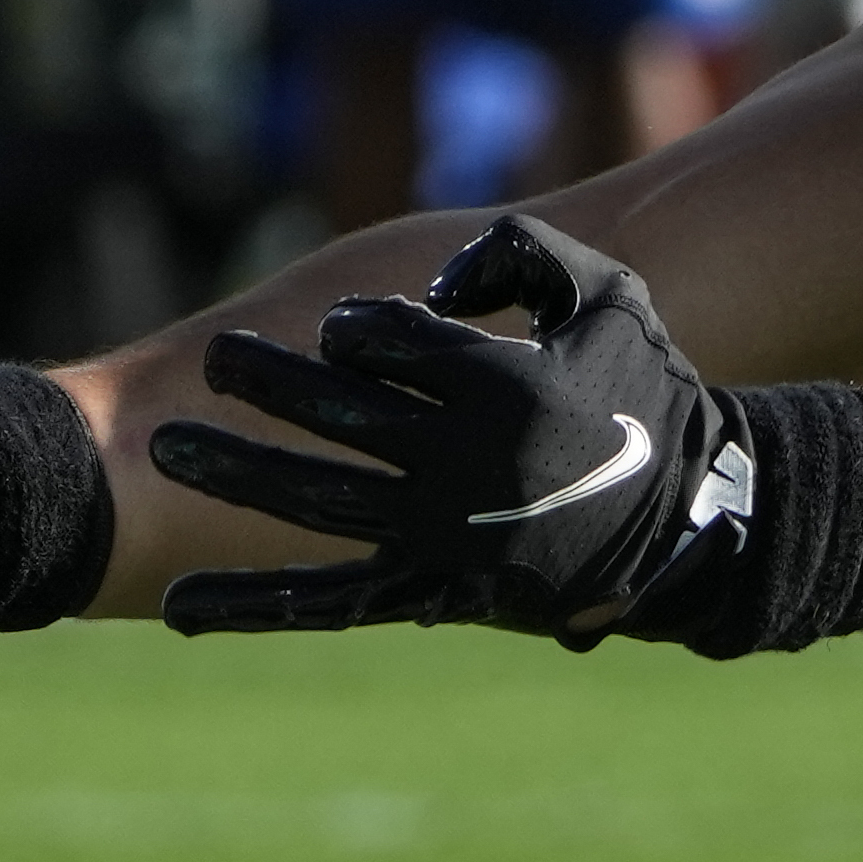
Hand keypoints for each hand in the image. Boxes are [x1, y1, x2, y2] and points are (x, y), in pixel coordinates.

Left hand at [149, 216, 760, 643]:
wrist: (694, 517)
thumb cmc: (648, 392)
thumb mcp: (610, 291)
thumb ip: (522, 251)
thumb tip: (434, 287)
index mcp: (501, 386)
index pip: (387, 344)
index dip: (356, 330)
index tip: (346, 333)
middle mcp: (460, 460)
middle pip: (335, 412)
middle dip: (262, 382)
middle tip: (213, 363)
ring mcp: (442, 532)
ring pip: (314, 496)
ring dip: (234, 470)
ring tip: (168, 451)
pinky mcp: (435, 591)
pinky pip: (334, 600)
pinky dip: (256, 606)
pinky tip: (183, 610)